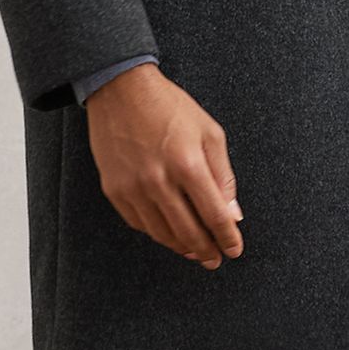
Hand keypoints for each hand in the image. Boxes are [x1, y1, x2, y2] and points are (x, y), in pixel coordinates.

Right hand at [83, 64, 243, 266]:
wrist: (121, 90)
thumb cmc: (169, 107)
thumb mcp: (209, 133)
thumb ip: (223, 176)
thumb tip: (232, 214)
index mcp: (188, 164)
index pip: (214, 215)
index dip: (227, 238)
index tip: (234, 249)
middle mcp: (159, 180)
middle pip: (188, 232)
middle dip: (206, 251)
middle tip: (215, 259)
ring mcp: (133, 188)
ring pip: (162, 234)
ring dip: (182, 247)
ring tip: (194, 251)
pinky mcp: (114, 190)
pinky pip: (139, 224)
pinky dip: (157, 233)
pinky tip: (168, 233)